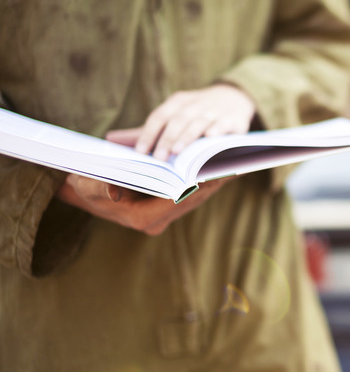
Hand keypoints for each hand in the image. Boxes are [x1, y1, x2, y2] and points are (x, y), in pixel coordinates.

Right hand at [57, 174, 231, 234]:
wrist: (84, 192)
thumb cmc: (85, 185)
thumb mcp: (86, 185)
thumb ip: (98, 189)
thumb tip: (113, 193)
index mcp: (143, 218)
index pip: (177, 201)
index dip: (196, 185)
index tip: (214, 171)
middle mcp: (157, 220)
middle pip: (193, 199)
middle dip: (212, 180)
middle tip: (232, 163)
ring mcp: (165, 215)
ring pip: (198, 196)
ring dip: (214, 179)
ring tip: (233, 160)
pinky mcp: (169, 206)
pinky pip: (194, 192)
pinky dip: (207, 178)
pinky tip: (221, 163)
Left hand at [111, 83, 255, 160]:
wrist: (234, 97)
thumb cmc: (197, 111)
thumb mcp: (174, 113)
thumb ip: (148, 129)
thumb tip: (112, 139)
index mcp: (178, 101)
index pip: (159, 116)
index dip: (149, 133)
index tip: (140, 152)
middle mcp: (196, 104)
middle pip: (178, 120)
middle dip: (167, 139)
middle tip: (158, 158)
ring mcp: (216, 111)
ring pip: (199, 123)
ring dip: (189, 136)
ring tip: (179, 152)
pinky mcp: (233, 119)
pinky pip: (224, 124)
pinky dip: (217, 130)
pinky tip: (210, 139)